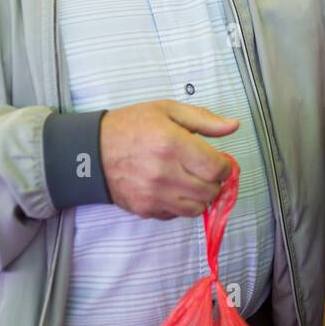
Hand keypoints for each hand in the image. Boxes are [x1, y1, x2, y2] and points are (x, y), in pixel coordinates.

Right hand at [100, 100, 238, 219]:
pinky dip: (181, 205)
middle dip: (215, 181)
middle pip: (210, 191)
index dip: (225, 166)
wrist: (91, 151)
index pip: (216, 168)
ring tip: (192, 181)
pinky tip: (174, 189)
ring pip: (197, 208)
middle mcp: (164, 173)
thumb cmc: (131, 126)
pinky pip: (176, 215)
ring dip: (201, 196)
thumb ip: (204, 119)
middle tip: (206, 170)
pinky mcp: (145, 209)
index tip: (220, 161)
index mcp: (172, 144)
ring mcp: (153, 195)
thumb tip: (233, 126)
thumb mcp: (167, 110)